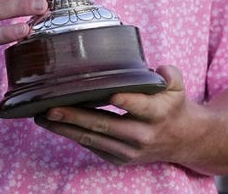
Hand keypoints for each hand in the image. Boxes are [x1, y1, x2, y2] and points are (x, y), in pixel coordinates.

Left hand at [36, 66, 227, 174]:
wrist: (185, 140)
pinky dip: (74, 136)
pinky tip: (55, 125)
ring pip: (94, 140)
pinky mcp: (120, 158)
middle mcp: (143, 135)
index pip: (140, 106)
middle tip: (51, 108)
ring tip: (43, 117)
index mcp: (159, 113)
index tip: (108, 93)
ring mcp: (130, 150)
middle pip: (106, 125)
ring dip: (66, 129)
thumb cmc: (174, 105)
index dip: (125, 100)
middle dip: (76, 117)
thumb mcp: (177, 85)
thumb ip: (167, 74)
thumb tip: (153, 68)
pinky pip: (93, 146)